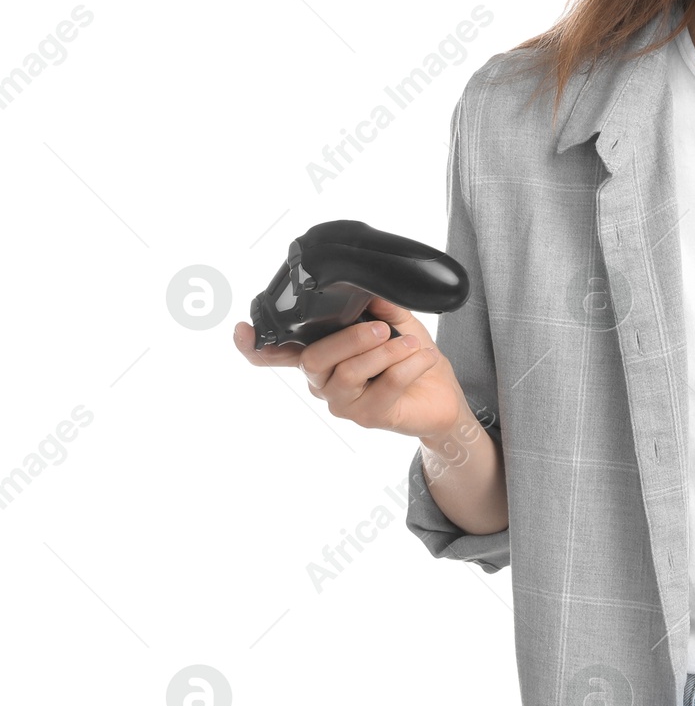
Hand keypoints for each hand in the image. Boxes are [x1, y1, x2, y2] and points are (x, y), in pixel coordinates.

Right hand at [232, 293, 466, 439]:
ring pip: (347, 374)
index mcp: (323, 355)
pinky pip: (384, 387)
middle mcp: (323, 381)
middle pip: (314, 359)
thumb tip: (366, 288)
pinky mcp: (369, 417)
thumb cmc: (411, 357)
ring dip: (383, 353)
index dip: (255, 346)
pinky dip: (408, 366)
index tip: (241, 330)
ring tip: (411, 342)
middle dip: (350, 339)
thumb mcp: (397, 322)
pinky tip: (424, 357)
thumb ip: (378, 306)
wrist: (441, 396)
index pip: (278, 355)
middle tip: (383, 328)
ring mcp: (343, 403)